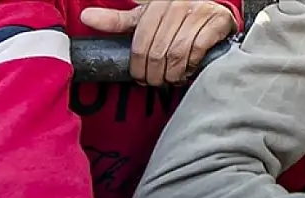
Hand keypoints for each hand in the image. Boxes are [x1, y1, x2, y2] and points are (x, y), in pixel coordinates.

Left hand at [80, 0, 236, 85]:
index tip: (140, 76)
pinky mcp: (217, 22)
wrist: (215, 10)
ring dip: (173, 74)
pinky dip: (192, 66)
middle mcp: (177, 5)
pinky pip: (198, 50)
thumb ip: (119, 20)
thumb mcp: (147, 16)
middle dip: (155, 73)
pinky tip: (188, 71)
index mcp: (156, 3)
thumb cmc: (178, 16)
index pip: (141, 40)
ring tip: (171, 79)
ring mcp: (199, 12)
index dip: (138, 64)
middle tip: (155, 82)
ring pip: (177, 53)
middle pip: (158, 50)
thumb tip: (87, 18)